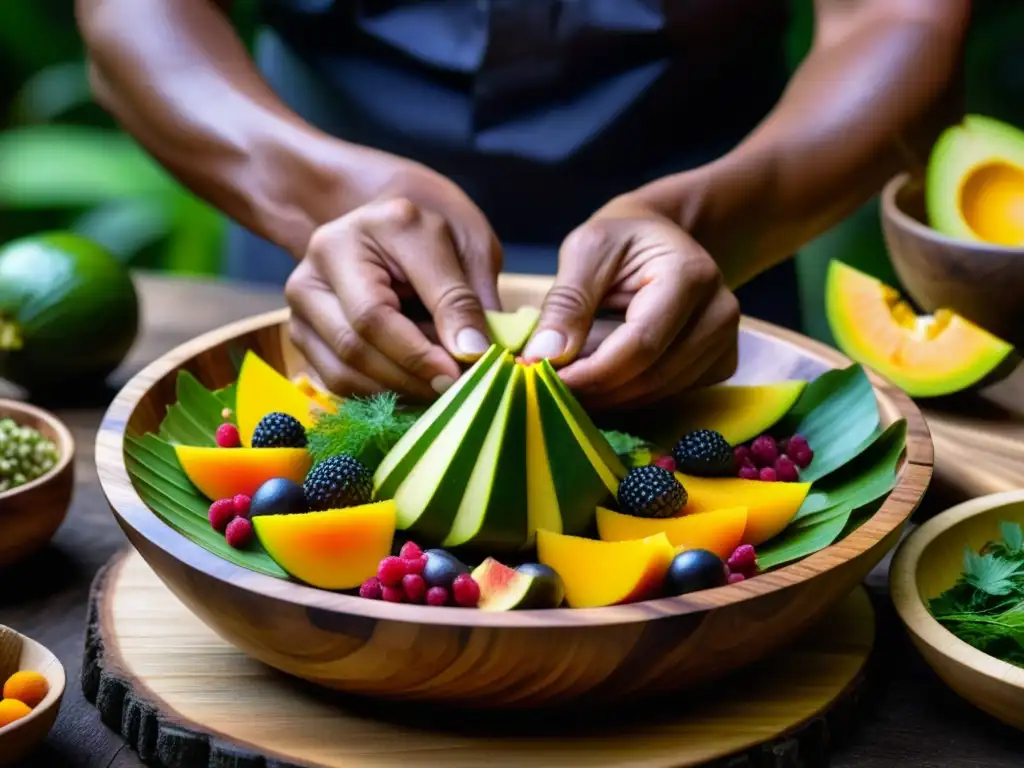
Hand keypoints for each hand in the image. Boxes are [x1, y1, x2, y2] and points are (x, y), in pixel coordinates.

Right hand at [285, 162, 502, 399]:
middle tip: (455, 387)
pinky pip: (337, 379)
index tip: (465, 370)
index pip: (383, 308)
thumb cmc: (443, 235)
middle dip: (412, 374)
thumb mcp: (471, 249)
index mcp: (374, 226)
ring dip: (398, 389)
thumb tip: (471, 354)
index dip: (422, 351)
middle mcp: (326, 255)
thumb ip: (467, 299)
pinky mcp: (303, 328)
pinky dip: (381, 392)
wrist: (401, 226)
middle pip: (355, 341)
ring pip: (344, 368)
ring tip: (438, 385)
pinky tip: (414, 383)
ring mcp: (305, 294)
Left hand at [523, 195, 739, 408]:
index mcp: (690, 276)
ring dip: (609, 395)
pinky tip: (604, 377)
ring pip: (659, 393)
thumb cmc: (621, 239)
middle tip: (550, 386)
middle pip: (651, 376)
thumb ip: (566, 302)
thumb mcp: (586, 251)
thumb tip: (545, 355)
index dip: (591, 372)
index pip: (640, 345)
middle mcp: (719, 312)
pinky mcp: (720, 362)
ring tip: (571, 378)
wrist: (661, 236)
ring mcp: (726, 341)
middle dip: (595, 388)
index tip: (546, 378)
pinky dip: (631, 395)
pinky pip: (671, 394)